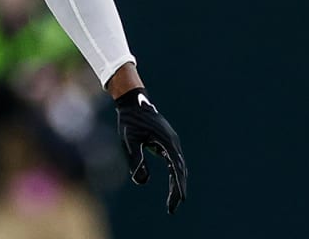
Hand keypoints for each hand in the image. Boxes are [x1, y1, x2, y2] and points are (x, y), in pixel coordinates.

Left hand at [115, 88, 187, 212]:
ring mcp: (171, 142)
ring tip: (174, 200)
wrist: (132, 102)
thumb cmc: (129, 121)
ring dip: (177, 182)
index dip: (177, 186)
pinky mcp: (167, 141)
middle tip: (173, 207)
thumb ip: (136, 160)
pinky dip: (174, 173)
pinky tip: (173, 183)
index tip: (178, 201)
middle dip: (178, 189)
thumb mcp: (129, 140)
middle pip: (180, 170)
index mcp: (167, 142)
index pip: (176, 169)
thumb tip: (141, 182)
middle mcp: (173, 142)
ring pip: (178, 166)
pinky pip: (174, 160)